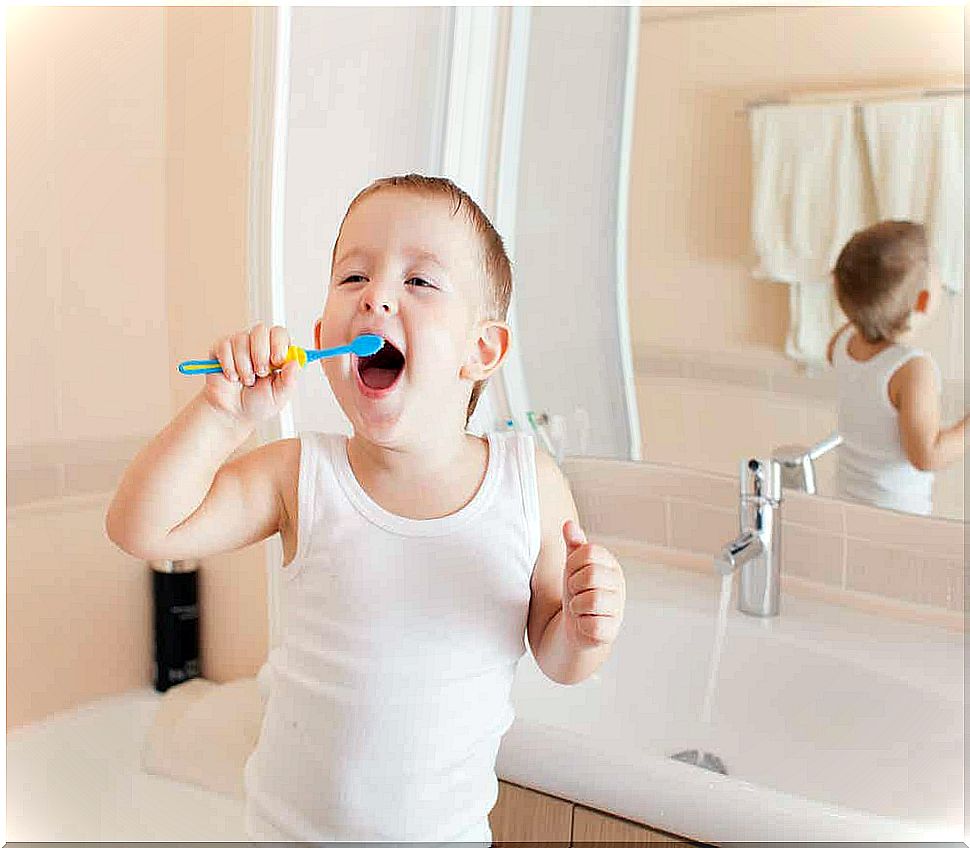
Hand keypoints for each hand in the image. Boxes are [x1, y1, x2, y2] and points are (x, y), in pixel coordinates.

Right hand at [202, 323, 299, 426]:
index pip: (279, 333)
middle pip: (260, 331)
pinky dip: (229, 367)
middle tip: (261, 373)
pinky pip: (224, 347)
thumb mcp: (279, 395)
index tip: (277, 361)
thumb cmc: (258, 403)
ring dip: (244, 366)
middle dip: (260, 355)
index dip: (278, 344)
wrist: (233, 413)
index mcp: (276, 352)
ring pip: (241, 340)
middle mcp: (259, 344)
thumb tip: (296, 362)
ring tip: (247, 380)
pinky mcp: (221, 349)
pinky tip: (233, 377)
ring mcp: (239, 344)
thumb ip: (289, 380)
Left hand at [561, 520, 624, 649]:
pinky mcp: (611, 631)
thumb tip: (568, 524)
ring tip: (580, 608)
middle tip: (576, 592)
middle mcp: (619, 585)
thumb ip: (573, 545)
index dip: (572, 563)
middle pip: (590, 575)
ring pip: (591, 600)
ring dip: (576, 605)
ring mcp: (618, 608)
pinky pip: (591, 624)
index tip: (572, 574)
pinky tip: (585, 623)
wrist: (576, 628)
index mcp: (610, 564)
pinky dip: (581, 625)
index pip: (588, 551)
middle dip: (573, 585)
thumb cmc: (577, 592)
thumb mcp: (573, 566)